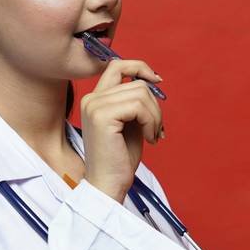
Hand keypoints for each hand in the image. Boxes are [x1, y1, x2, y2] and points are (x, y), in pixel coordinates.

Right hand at [79, 59, 163, 202]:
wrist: (108, 184)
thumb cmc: (120, 158)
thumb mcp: (130, 122)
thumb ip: (134, 101)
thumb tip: (152, 79)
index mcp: (95, 99)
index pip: (117, 65)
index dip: (140, 67)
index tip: (158, 81)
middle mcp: (91, 99)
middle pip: (136, 82)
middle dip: (155, 105)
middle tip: (157, 129)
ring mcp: (94, 106)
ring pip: (140, 93)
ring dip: (155, 116)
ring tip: (153, 135)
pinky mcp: (102, 116)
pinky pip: (138, 106)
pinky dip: (151, 122)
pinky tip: (149, 139)